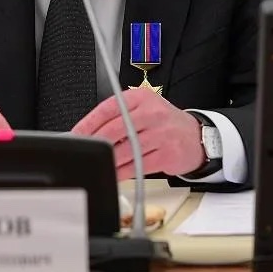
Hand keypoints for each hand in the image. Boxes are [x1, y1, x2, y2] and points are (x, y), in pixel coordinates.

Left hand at [71, 89, 204, 179]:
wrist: (196, 136)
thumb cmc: (164, 122)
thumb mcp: (143, 109)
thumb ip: (119, 116)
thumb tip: (88, 131)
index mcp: (141, 98)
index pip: (108, 108)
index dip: (89, 123)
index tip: (76, 134)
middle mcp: (152, 113)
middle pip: (114, 130)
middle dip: (95, 143)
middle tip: (83, 151)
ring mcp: (161, 134)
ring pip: (124, 150)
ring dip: (107, 160)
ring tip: (97, 164)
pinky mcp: (167, 154)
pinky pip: (137, 166)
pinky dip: (122, 172)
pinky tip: (114, 173)